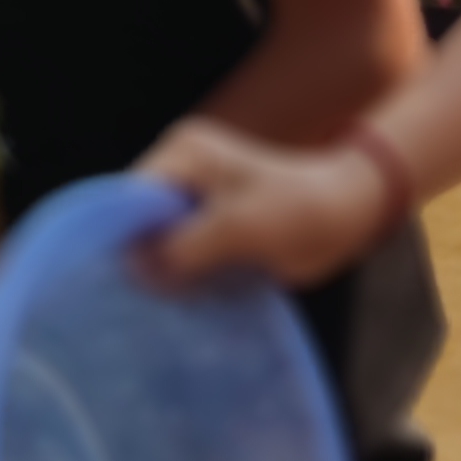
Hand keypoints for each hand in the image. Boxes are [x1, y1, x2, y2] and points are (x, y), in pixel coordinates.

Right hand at [134, 115, 398, 290]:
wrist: (348, 217)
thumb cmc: (296, 210)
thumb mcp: (235, 228)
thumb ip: (183, 248)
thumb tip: (133, 270)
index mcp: (185, 154)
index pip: (131, 195)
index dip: (121, 234)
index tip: (113, 278)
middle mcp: (184, 174)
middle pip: (142, 221)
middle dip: (142, 256)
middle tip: (135, 300)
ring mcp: (199, 204)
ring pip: (162, 243)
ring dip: (164, 273)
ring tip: (158, 307)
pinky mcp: (215, 231)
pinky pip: (186, 256)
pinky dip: (184, 279)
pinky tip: (182, 304)